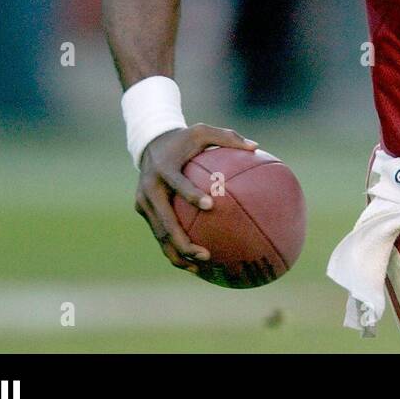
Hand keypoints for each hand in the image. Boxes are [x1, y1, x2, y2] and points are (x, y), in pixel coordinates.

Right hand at [134, 124, 257, 271]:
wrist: (150, 144)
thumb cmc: (183, 139)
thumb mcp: (203, 130)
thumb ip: (228, 137)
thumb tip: (256, 147)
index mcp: (163, 169)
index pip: (176, 184)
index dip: (190, 195)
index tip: (210, 205)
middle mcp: (149, 190)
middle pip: (164, 222)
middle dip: (182, 242)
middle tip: (205, 254)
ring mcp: (143, 204)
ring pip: (160, 235)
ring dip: (177, 253)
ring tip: (200, 268)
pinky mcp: (144, 212)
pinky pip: (160, 234)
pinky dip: (174, 249)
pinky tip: (194, 263)